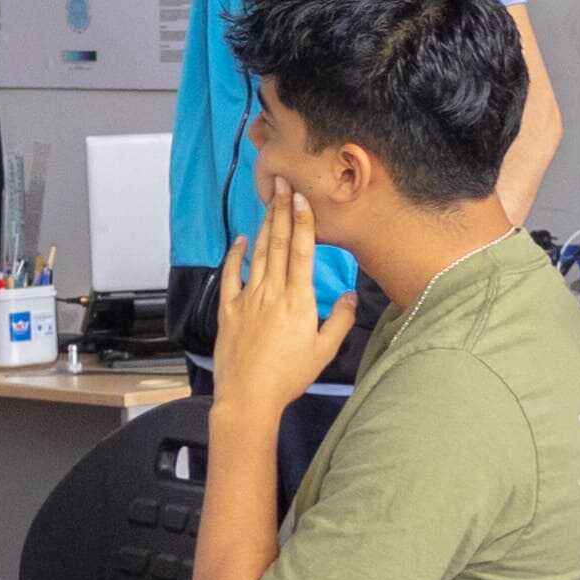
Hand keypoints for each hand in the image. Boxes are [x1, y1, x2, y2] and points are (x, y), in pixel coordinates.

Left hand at [206, 183, 356, 419]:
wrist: (248, 397)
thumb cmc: (289, 376)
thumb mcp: (324, 351)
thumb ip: (339, 320)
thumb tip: (349, 295)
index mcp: (298, 301)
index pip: (302, 252)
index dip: (301, 221)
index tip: (300, 197)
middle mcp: (272, 293)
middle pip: (278, 244)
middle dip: (281, 211)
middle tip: (281, 182)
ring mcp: (248, 299)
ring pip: (257, 254)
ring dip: (264, 225)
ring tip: (268, 201)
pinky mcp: (229, 309)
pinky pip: (231, 276)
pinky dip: (235, 255)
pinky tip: (240, 239)